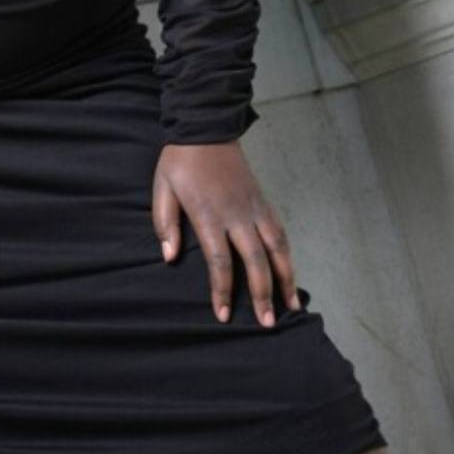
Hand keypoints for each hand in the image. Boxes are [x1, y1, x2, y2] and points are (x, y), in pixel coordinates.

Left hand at [151, 140, 299, 326]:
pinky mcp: (263, 202)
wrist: (206, 129)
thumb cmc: (180, 162)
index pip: (219, 261)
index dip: (223, 290)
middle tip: (267, 324)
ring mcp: (254, 208)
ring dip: (285, 279)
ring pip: (277, 249)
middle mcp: (237, 214)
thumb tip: (168, 258)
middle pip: (255, 260)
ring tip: (292, 307)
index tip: (223, 315)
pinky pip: (280, 233)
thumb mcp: (162, 189)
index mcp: (208, 214)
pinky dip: (288, 256)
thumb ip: (165, 223)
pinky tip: (290, 274)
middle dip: (262, 294)